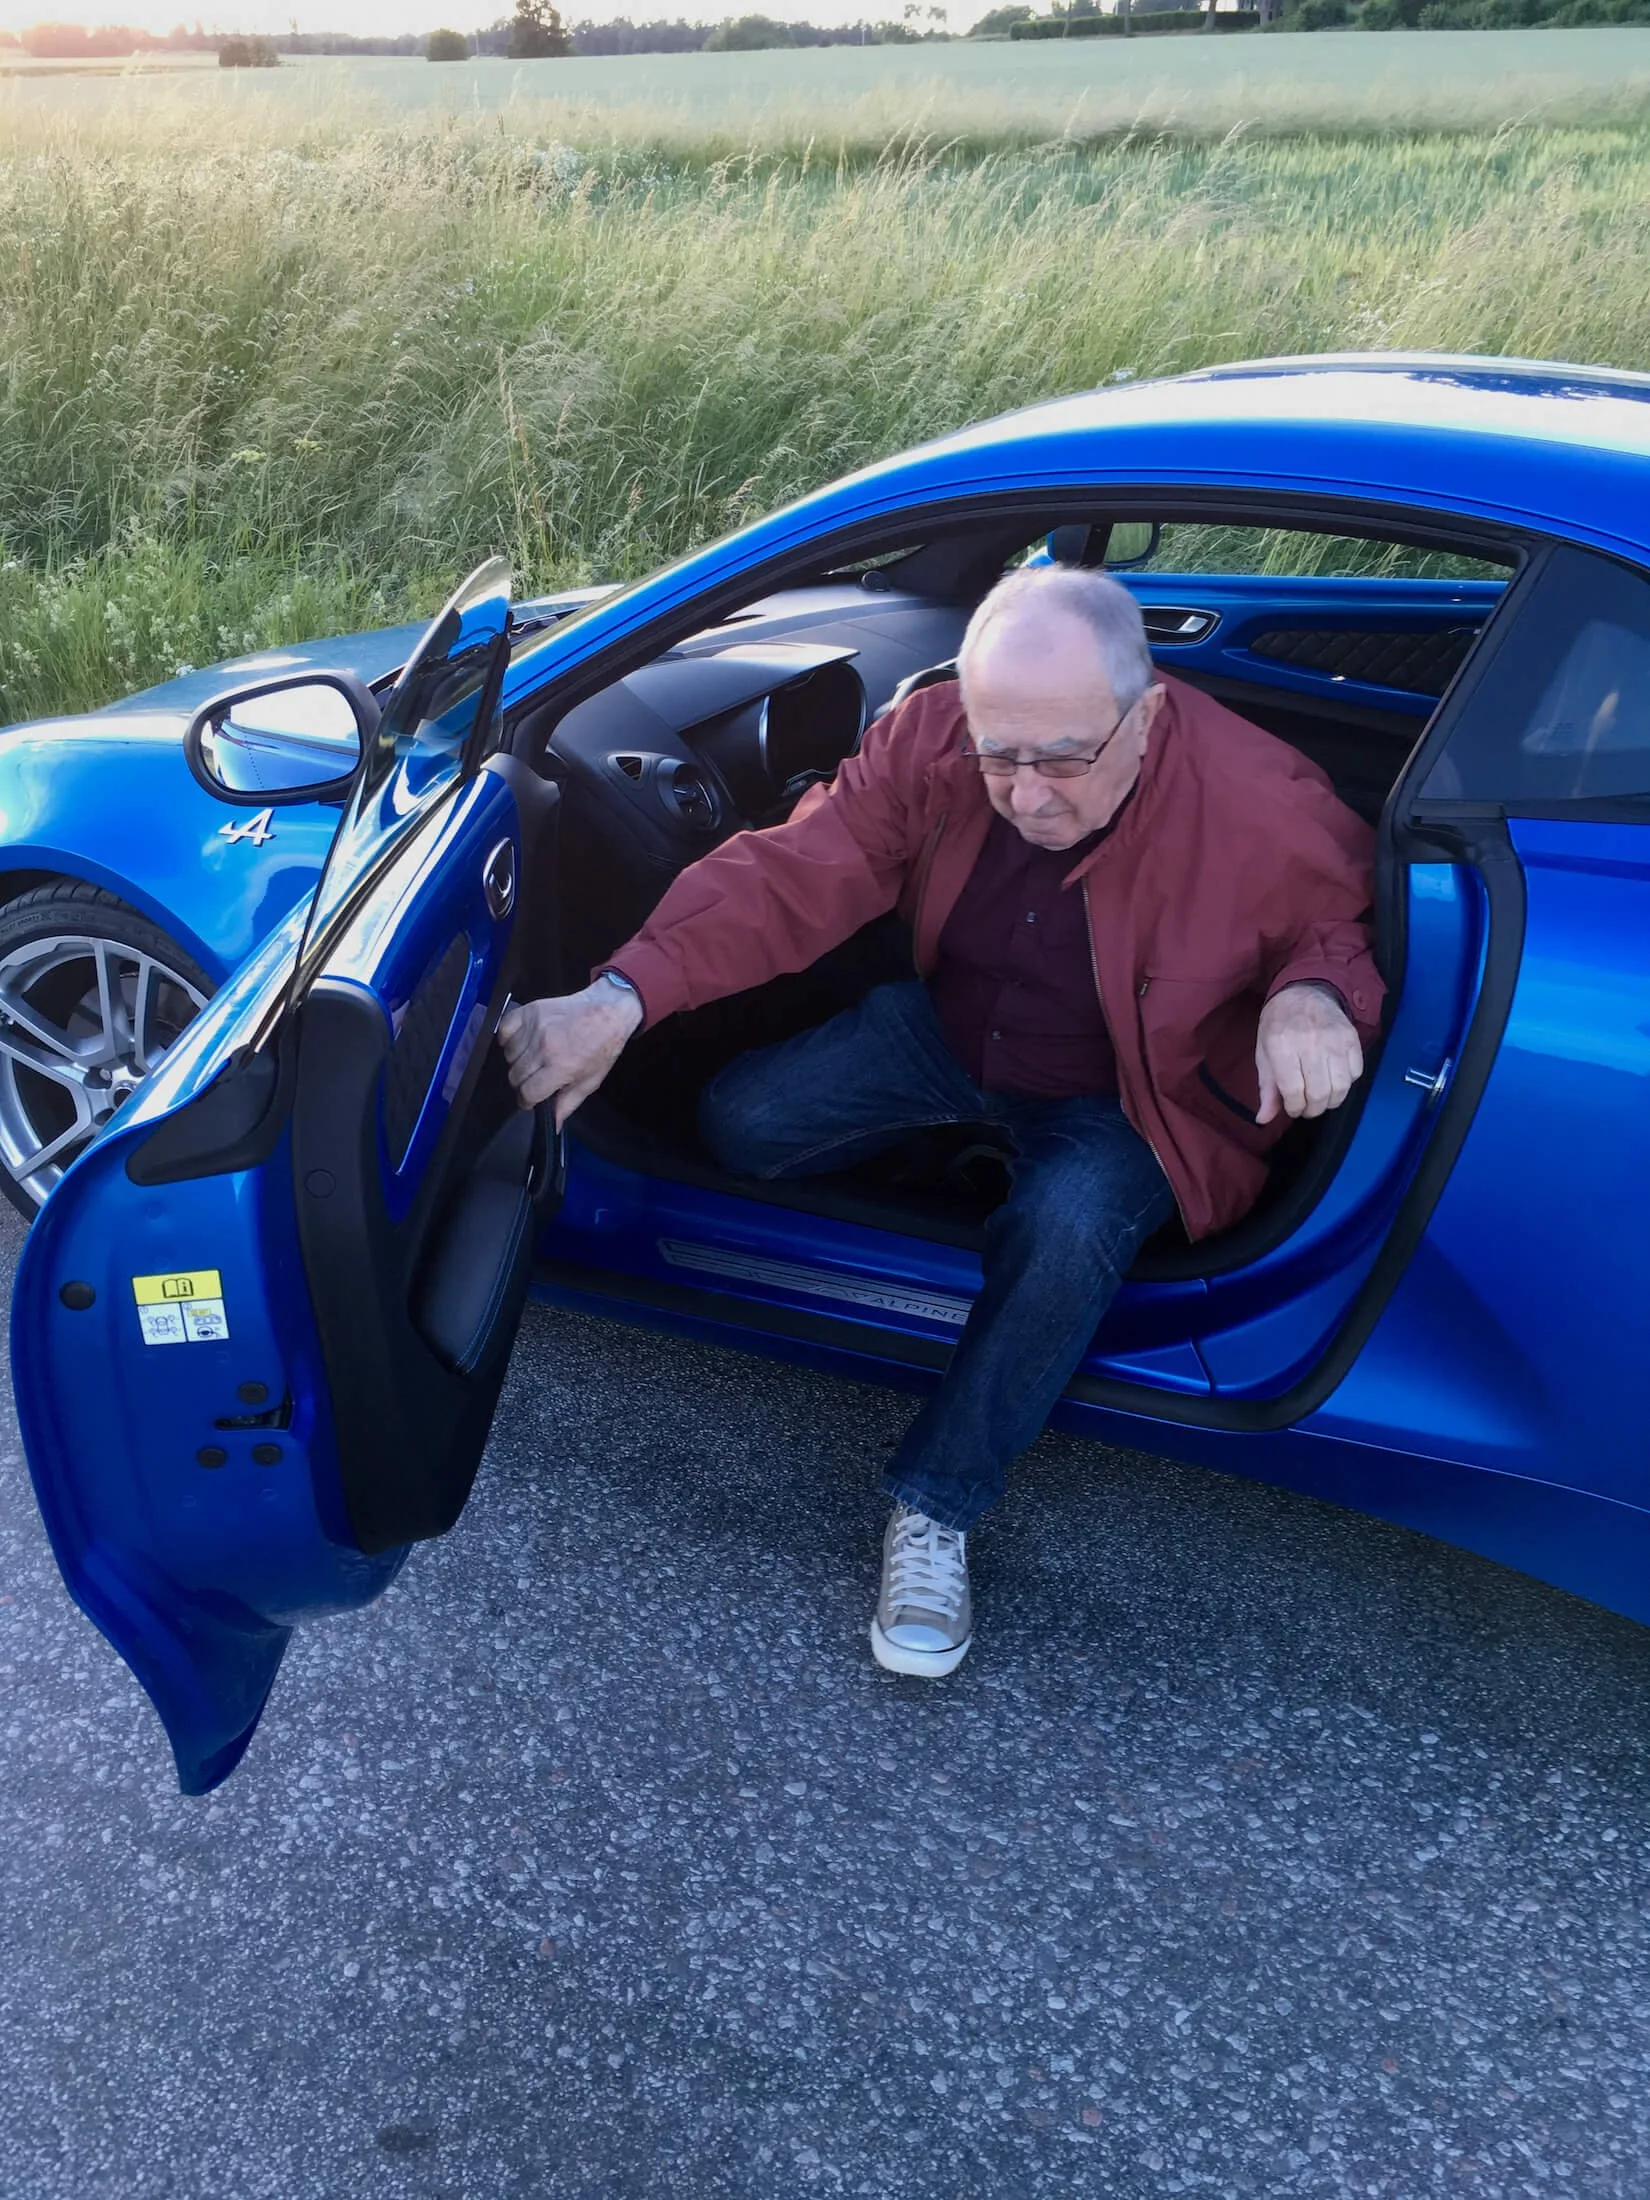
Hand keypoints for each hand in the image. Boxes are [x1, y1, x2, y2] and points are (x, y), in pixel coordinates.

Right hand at [498, 981, 643, 1126]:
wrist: (608, 1010)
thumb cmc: (602, 1048)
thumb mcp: (590, 1081)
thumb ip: (568, 1104)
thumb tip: (553, 1126)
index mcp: (559, 1068)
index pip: (527, 1093)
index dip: (527, 1101)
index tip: (532, 1099)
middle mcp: (542, 1048)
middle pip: (515, 1076)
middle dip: (523, 1083)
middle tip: (535, 1079)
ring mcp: (534, 1027)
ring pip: (508, 1056)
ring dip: (517, 1062)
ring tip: (532, 1060)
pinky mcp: (530, 1010)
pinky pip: (505, 1030)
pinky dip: (508, 1039)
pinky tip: (521, 1043)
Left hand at [1255, 982, 1363, 1124]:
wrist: (1304, 993)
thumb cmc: (1279, 1026)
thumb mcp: (1264, 1054)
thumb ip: (1267, 1088)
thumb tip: (1264, 1119)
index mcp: (1282, 1045)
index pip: (1294, 1090)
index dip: (1294, 1107)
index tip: (1293, 1108)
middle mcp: (1310, 1042)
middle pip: (1319, 1093)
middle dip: (1312, 1109)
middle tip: (1307, 1107)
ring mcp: (1335, 1040)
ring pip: (1340, 1087)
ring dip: (1330, 1101)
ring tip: (1320, 1097)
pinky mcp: (1352, 1039)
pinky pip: (1355, 1073)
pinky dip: (1346, 1083)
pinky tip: (1333, 1079)